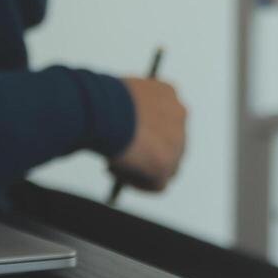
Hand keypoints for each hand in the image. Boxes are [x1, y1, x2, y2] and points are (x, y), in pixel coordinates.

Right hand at [111, 77, 186, 191]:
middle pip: (169, 142)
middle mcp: (179, 114)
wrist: (100, 109)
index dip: (144, 130)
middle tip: (121, 157)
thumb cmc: (98, 99)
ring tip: (112, 163)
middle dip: (148, 151)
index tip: (124, 135)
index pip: (164, 116)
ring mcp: (177, 141)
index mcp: (167, 94)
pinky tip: (114, 171)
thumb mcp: (117, 96)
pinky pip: (156, 184)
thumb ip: (126, 110)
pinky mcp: (166, 165)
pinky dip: (137, 183)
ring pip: (166, 165)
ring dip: (142, 169)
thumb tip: (120, 128)